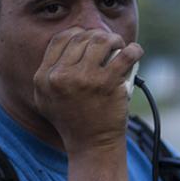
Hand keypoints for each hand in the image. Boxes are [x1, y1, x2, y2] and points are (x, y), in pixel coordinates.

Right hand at [33, 27, 140, 151]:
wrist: (92, 146)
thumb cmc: (72, 122)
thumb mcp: (46, 99)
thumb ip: (49, 73)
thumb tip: (67, 43)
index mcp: (44, 78)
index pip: (60, 40)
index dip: (77, 34)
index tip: (88, 39)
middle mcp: (60, 76)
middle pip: (81, 37)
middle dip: (97, 35)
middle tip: (108, 43)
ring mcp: (85, 79)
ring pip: (100, 40)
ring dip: (114, 38)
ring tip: (120, 45)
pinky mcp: (107, 84)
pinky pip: (124, 55)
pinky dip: (133, 50)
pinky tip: (135, 51)